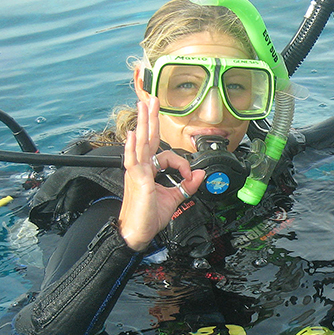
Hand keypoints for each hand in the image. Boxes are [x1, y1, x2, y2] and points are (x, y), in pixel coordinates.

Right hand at [118, 97, 204, 250]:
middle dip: (150, 118)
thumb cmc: (149, 217)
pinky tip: (134, 135)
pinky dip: (134, 147)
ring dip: (143, 124)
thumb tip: (200, 174)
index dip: (181, 164)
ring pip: (141, 144)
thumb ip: (187, 186)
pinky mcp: (137, 181)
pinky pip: (135, 161)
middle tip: (150, 100)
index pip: (165, 155)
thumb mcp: (174, 199)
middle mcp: (141, 169)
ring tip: (143, 106)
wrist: (137, 234)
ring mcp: (137, 173)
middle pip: (147, 139)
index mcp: (148, 171)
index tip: (189, 176)